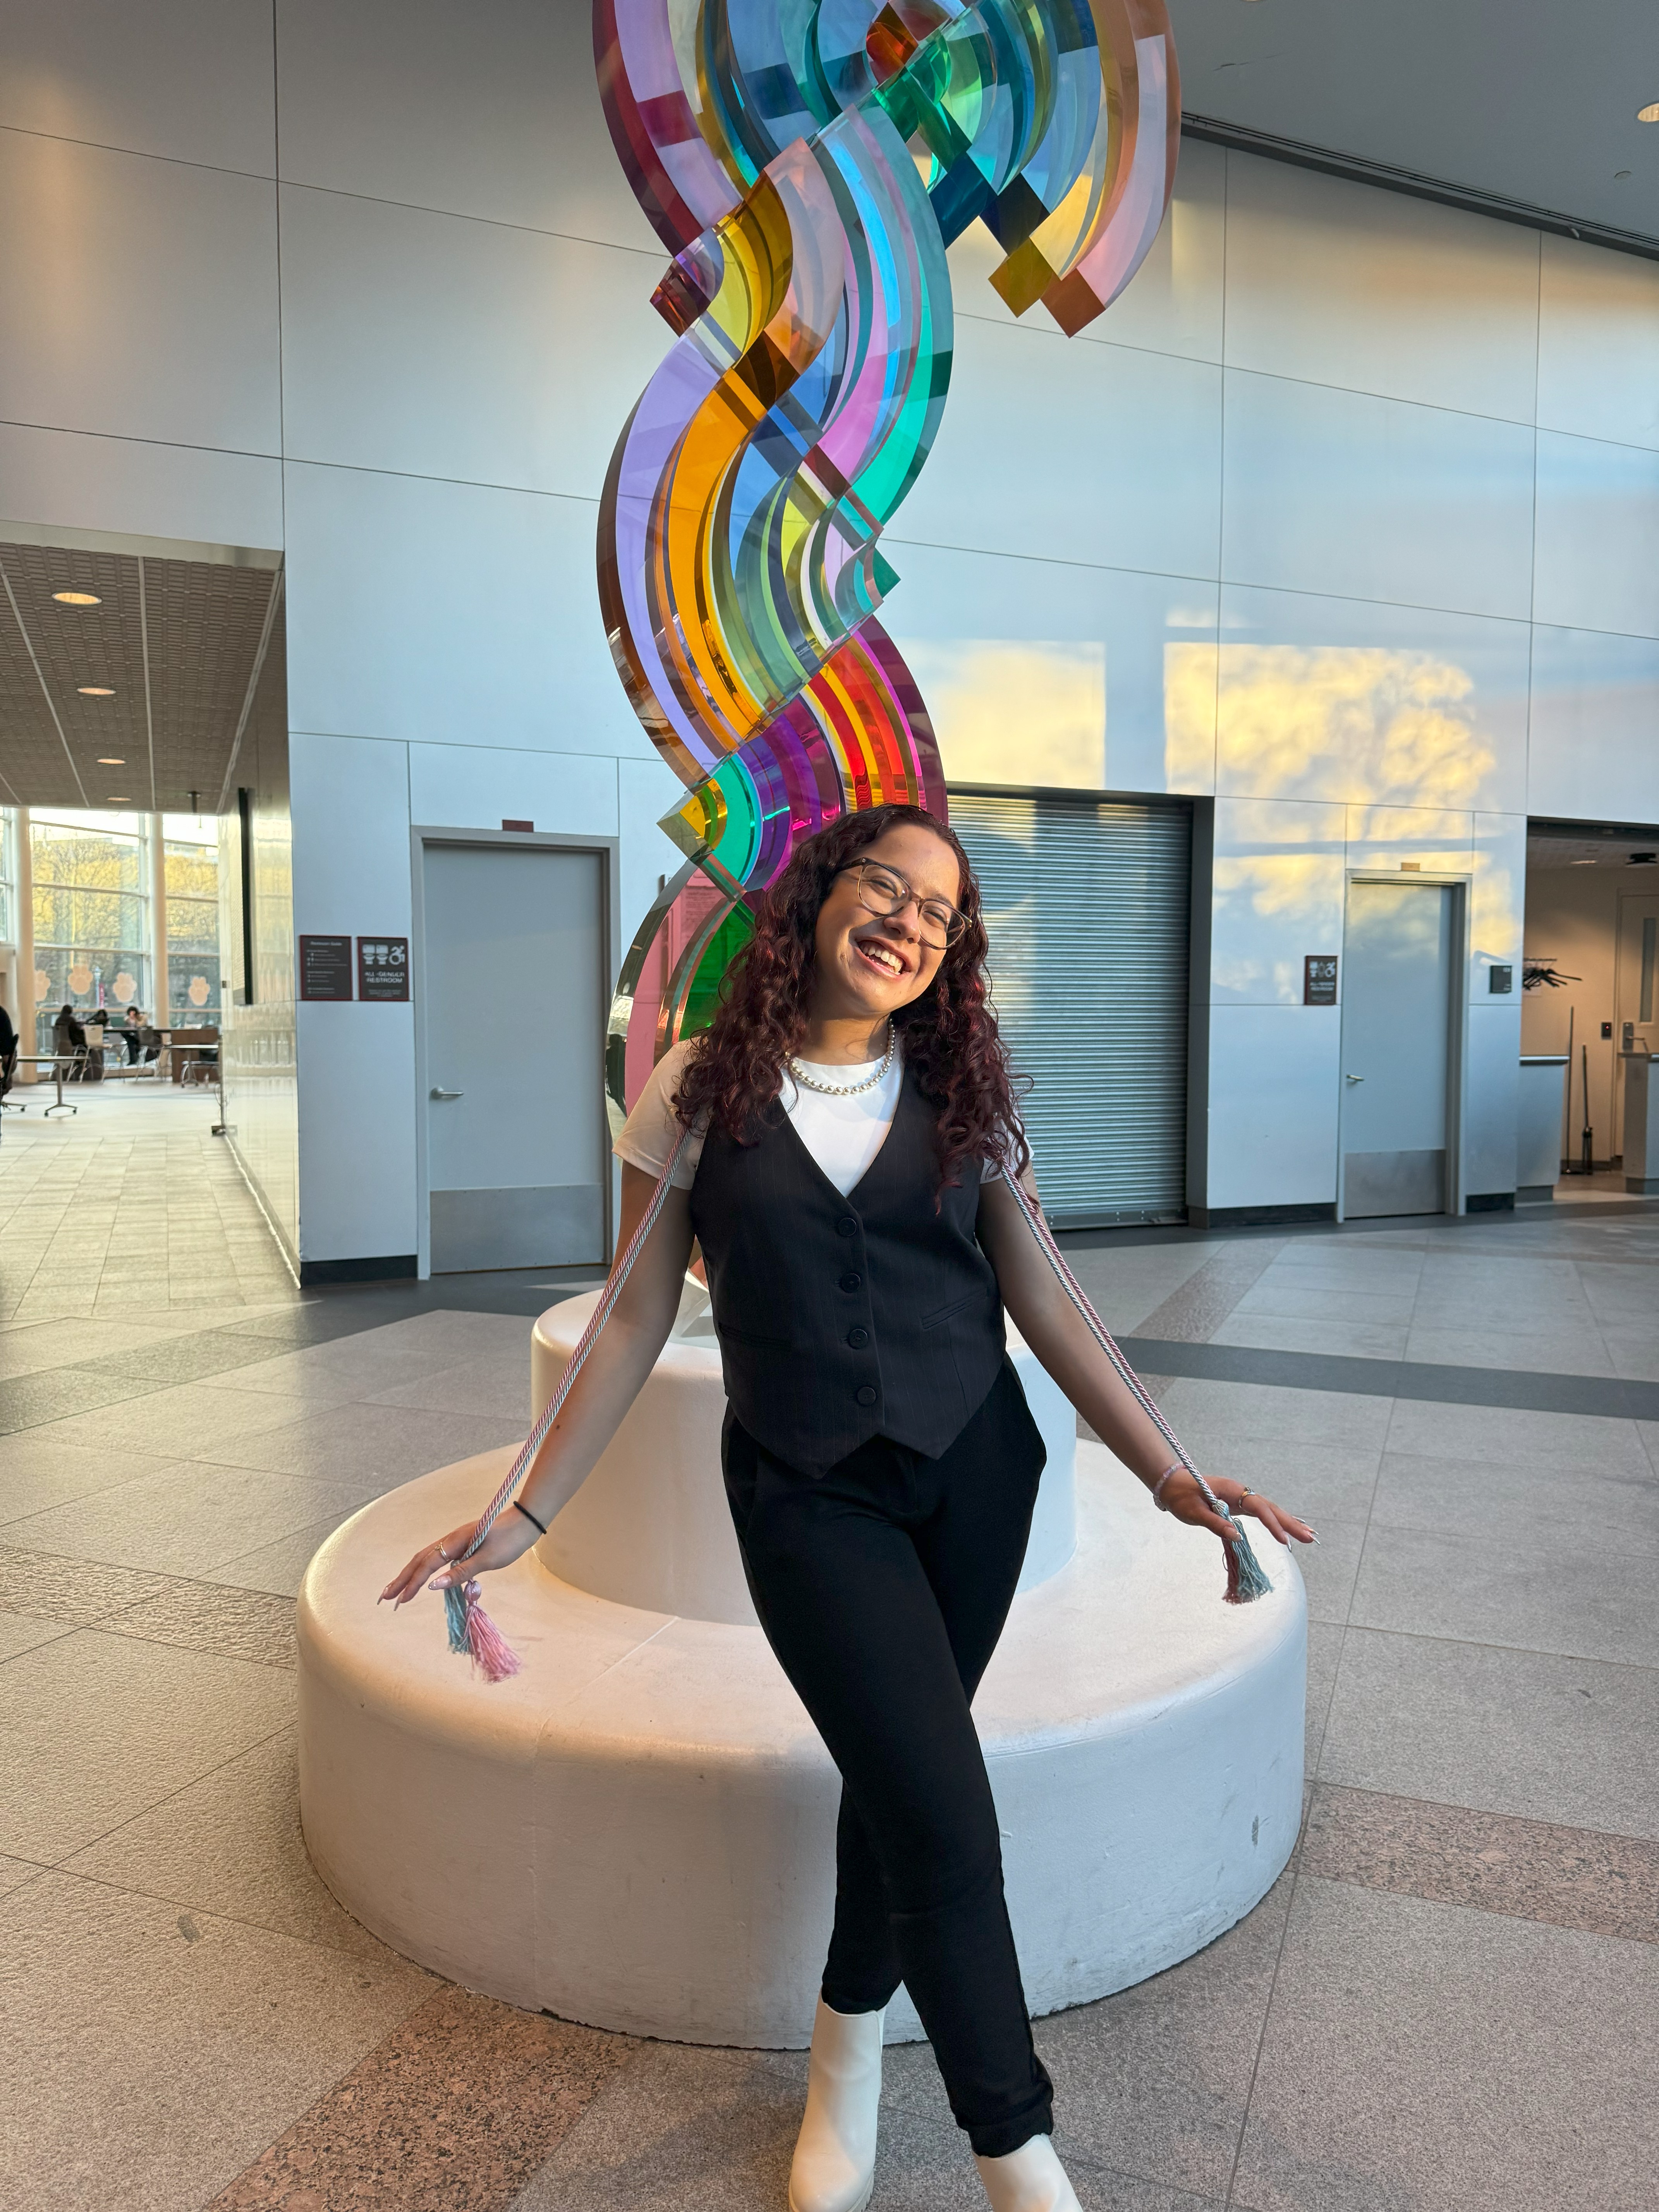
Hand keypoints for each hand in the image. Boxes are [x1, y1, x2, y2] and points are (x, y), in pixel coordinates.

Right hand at [378, 1512, 535, 1608]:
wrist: (525, 1521)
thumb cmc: (510, 1541)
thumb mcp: (488, 1559)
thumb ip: (461, 1572)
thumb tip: (433, 1586)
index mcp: (455, 1542)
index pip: (428, 1566)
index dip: (413, 1584)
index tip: (401, 1601)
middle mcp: (451, 1540)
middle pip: (419, 1560)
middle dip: (401, 1579)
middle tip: (384, 1597)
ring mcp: (455, 1541)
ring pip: (426, 1558)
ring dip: (410, 1574)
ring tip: (396, 1589)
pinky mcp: (462, 1544)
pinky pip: (437, 1557)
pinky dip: (424, 1569)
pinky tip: (422, 1578)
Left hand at [1156, 1470, 1314, 1549]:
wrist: (1170, 1484)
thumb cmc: (1180, 1496)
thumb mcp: (1193, 1512)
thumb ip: (1215, 1523)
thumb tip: (1236, 1537)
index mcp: (1232, 1490)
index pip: (1258, 1507)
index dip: (1272, 1524)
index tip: (1284, 1541)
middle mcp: (1240, 1492)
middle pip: (1270, 1508)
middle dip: (1290, 1523)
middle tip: (1310, 1539)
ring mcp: (1241, 1498)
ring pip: (1269, 1510)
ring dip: (1288, 1523)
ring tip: (1308, 1536)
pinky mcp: (1238, 1504)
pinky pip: (1261, 1513)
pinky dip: (1276, 1521)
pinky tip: (1287, 1531)